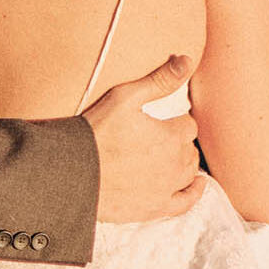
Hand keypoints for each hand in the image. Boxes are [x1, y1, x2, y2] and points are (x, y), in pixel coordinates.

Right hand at [83, 53, 203, 221]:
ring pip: (191, 172)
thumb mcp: (125, 97)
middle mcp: (175, 164)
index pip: (188, 124)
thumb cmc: (96, 132)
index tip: (163, 122)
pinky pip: (186, 201)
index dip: (175, 121)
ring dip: (184, 163)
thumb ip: (159, 80)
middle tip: (159, 139)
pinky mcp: (155, 207)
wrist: (72, 173)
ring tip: (169, 157)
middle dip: (180, 141)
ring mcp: (167, 188)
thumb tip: (187, 60)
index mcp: (171, 136)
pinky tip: (197, 185)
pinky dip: (194, 193)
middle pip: (190, 148)